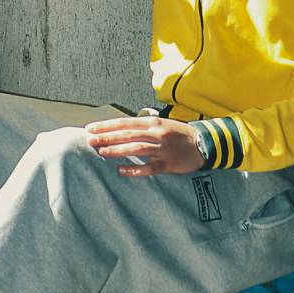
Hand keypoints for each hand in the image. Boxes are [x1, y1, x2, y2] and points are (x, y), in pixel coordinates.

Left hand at [84, 116, 203, 177]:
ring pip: (136, 148)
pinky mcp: (168, 164)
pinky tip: (121, 170)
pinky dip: (135, 169)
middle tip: (90, 140)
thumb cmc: (178, 133)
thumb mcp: (160, 124)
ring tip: (101, 152)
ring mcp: (163, 149)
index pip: (125, 122)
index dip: (107, 125)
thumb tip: (118, 130)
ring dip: (117, 150)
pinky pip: (149, 167)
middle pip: (128, 134)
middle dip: (107, 137)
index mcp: (153, 122)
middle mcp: (156, 133)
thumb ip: (141, 127)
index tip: (91, 128)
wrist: (204, 143)